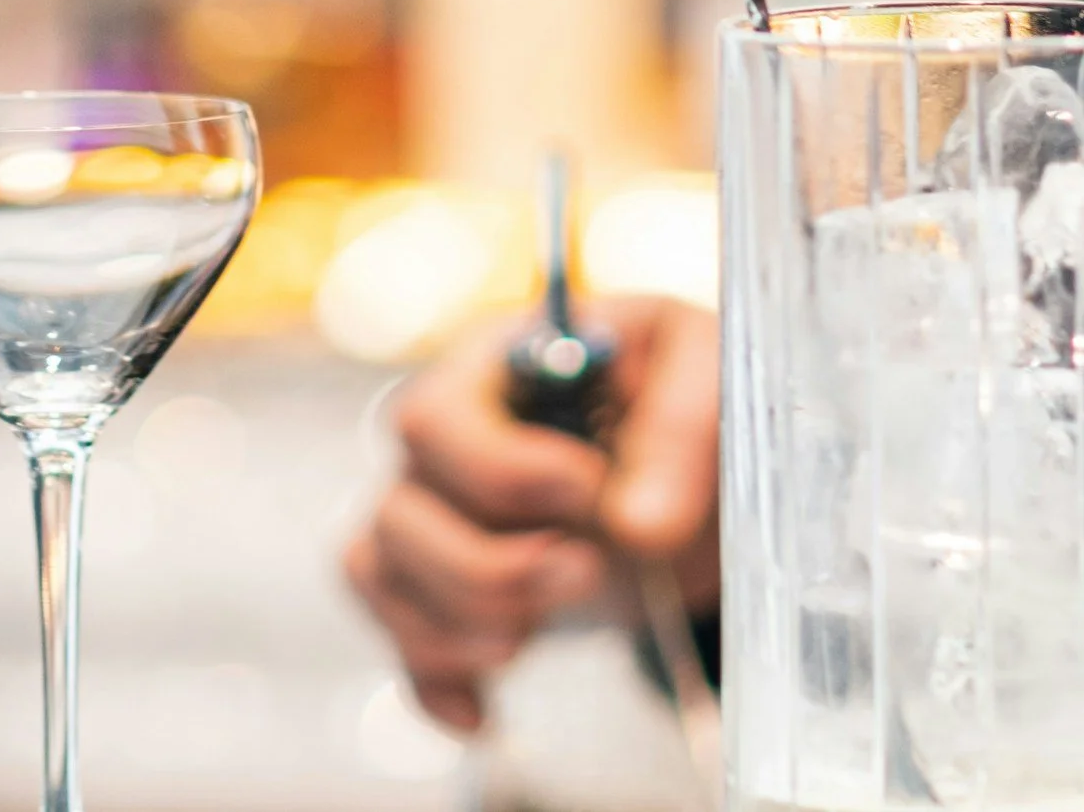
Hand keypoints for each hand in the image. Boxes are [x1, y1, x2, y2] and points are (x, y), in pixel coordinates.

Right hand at [342, 297, 719, 730]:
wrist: (690, 462)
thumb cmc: (683, 391)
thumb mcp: (705, 368)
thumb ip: (680, 428)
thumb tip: (640, 527)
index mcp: (490, 369)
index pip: (435, 419)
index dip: (500, 470)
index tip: (589, 491)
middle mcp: (441, 444)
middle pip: (398, 510)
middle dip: (489, 563)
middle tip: (585, 571)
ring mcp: (431, 517)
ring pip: (378, 575)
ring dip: (456, 623)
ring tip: (541, 631)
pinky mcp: (443, 590)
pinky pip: (398, 641)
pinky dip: (435, 686)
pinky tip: (486, 716)